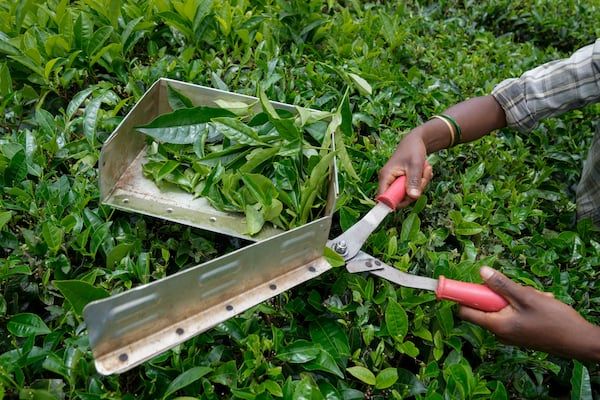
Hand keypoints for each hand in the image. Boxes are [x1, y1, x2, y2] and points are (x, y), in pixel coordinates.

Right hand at [377, 129, 432, 207]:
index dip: (393, 203)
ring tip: (425, 171)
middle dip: (415, 191)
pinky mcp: (403, 183)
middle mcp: (389, 181)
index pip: (383, 197)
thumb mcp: (415, 165)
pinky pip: (413, 190)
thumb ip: (414, 181)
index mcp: (386, 176)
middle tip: (424, 178)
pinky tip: (424, 172)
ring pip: (409, 195)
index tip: (409, 199)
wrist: (416, 142)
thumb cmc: (413, 150)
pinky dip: (421, 183)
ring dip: (421, 185)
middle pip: (400, 198)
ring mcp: (396, 182)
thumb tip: (413, 197)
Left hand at [459, 266, 599, 361]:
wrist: (580, 341)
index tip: (467, 282)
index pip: (465, 311)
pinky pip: (513, 314)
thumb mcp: (526, 297)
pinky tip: (541, 302)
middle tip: (519, 290)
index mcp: (496, 326)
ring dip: (516, 297)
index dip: (463, 296)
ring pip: (502, 307)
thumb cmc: (554, 320)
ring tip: (536, 297)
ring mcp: (510, 334)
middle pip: (486, 306)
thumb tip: (481, 271)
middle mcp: (500, 333)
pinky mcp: (520, 333)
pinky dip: (523, 305)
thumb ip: (502, 285)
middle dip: (499, 293)